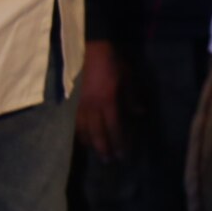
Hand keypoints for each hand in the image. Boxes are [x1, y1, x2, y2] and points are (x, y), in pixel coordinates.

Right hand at [75, 40, 132, 161]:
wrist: (90, 50)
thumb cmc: (112, 63)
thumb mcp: (128, 77)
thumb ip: (132, 97)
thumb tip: (139, 113)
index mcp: (108, 101)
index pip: (114, 127)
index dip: (118, 142)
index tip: (122, 154)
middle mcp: (92, 107)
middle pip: (97, 133)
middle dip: (104, 148)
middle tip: (109, 161)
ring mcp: (79, 105)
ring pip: (83, 130)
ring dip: (91, 144)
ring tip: (97, 153)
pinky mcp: (72, 102)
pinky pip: (74, 123)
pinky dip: (79, 134)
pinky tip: (82, 140)